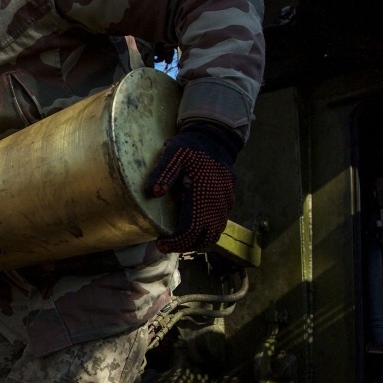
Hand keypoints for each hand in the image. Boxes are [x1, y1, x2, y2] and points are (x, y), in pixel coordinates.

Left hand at [146, 123, 238, 252]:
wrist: (216, 137)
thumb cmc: (192, 146)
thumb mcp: (174, 153)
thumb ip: (163, 172)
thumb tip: (153, 192)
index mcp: (203, 194)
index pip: (192, 229)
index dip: (176, 241)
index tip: (160, 243)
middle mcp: (218, 202)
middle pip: (205, 238)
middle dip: (185, 245)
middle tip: (167, 244)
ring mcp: (226, 203)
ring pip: (215, 233)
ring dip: (197, 240)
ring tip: (179, 239)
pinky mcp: (229, 201)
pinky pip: (220, 224)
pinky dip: (206, 231)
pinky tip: (192, 227)